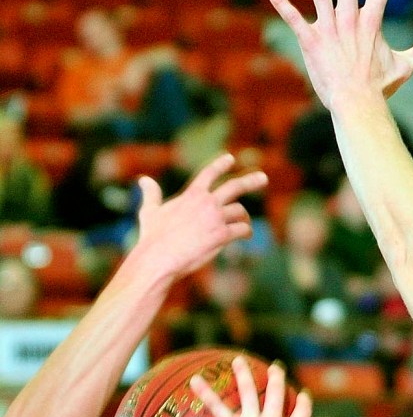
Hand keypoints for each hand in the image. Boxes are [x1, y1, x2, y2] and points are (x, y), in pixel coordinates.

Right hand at [136, 154, 267, 278]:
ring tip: (246, 224)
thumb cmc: (152, 237)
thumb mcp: (150, 211)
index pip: (209, 173)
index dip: (220, 164)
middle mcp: (207, 202)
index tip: (230, 159)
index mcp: (192, 194)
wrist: (159, 257)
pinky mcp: (222, 236)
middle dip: (251, 181)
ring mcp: (216, 218)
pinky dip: (246, 232)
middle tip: (263, 178)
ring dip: (244, 218)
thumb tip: (143, 179)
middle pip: (235, 186)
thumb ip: (151, 194)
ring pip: (240, 211)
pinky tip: (247, 235)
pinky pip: (241, 230)